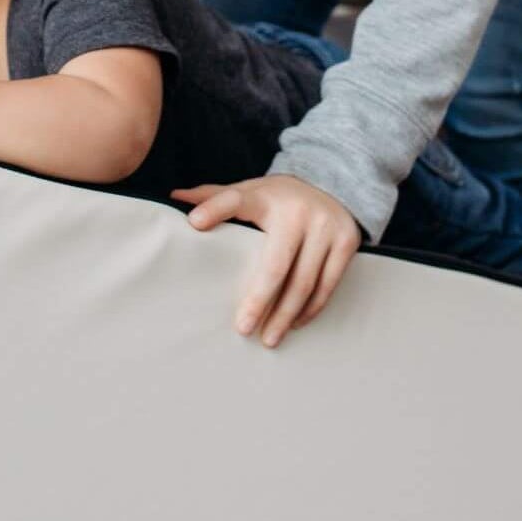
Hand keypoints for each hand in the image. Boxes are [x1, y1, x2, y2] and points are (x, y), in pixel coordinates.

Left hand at [170, 174, 362, 347]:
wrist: (334, 182)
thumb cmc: (279, 197)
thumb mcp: (250, 191)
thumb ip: (215, 196)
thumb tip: (174, 197)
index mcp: (266, 196)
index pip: (235, 200)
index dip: (215, 210)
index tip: (194, 223)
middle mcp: (298, 211)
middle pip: (276, 265)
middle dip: (259, 300)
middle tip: (243, 328)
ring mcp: (326, 226)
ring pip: (304, 282)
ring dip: (285, 315)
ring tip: (269, 338)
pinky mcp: (347, 241)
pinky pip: (327, 284)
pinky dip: (310, 308)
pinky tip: (295, 322)